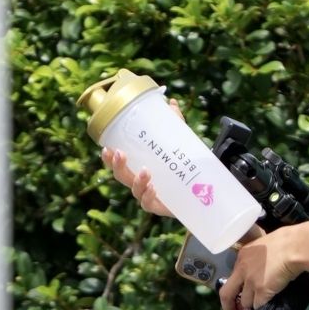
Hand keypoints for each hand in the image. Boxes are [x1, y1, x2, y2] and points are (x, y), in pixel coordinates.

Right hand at [101, 97, 183, 215]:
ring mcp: (149, 195)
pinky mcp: (160, 207)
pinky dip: (148, 197)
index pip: (119, 163)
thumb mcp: (179, 142)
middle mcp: (140, 182)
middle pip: (121, 176)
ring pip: (135, 191)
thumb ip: (175, 124)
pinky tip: (153, 187)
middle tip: (120, 154)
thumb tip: (170, 103)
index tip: (106, 147)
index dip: (109, 158)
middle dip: (117, 166)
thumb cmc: (182, 166)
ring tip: (145, 171)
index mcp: (139, 167)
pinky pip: (149, 204)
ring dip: (137, 181)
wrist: (202, 191)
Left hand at [219, 227, 300, 309]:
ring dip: (251, 306)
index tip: (238, 296)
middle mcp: (242, 269)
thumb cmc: (286, 243)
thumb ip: (257, 259)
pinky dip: (261, 307)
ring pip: (244, 302)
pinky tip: (266, 305)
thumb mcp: (264, 247)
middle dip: (228, 307)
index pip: (233, 277)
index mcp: (242, 256)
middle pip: (226, 294)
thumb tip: (260, 270)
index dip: (236, 288)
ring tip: (258, 307)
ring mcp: (251, 281)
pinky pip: (257, 305)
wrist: (295, 247)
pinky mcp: (261, 290)